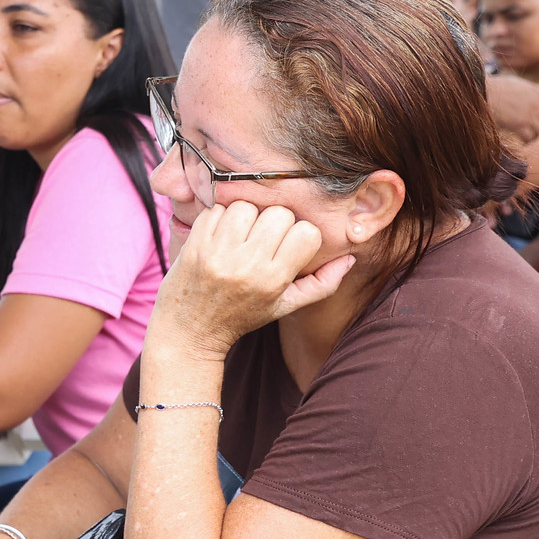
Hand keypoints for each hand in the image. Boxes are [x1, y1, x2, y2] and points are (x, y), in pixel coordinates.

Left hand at [150, 201, 353, 357]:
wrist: (188, 332)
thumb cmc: (240, 317)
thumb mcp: (284, 307)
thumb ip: (321, 285)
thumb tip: (350, 259)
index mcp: (273, 280)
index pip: (306, 233)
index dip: (300, 235)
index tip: (288, 247)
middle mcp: (246, 265)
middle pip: (279, 214)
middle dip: (275, 223)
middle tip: (263, 240)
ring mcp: (218, 254)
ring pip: (248, 206)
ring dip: (247, 216)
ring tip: (241, 237)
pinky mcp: (194, 245)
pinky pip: (216, 209)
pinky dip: (220, 217)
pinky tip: (220, 236)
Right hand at [484, 72, 538, 144]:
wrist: (485, 92)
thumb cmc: (497, 88)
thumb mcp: (519, 85)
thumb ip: (530, 93)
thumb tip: (532, 101)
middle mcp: (537, 104)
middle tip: (532, 131)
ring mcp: (529, 115)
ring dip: (533, 135)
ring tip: (527, 138)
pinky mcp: (519, 125)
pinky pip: (529, 137)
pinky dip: (526, 141)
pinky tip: (523, 141)